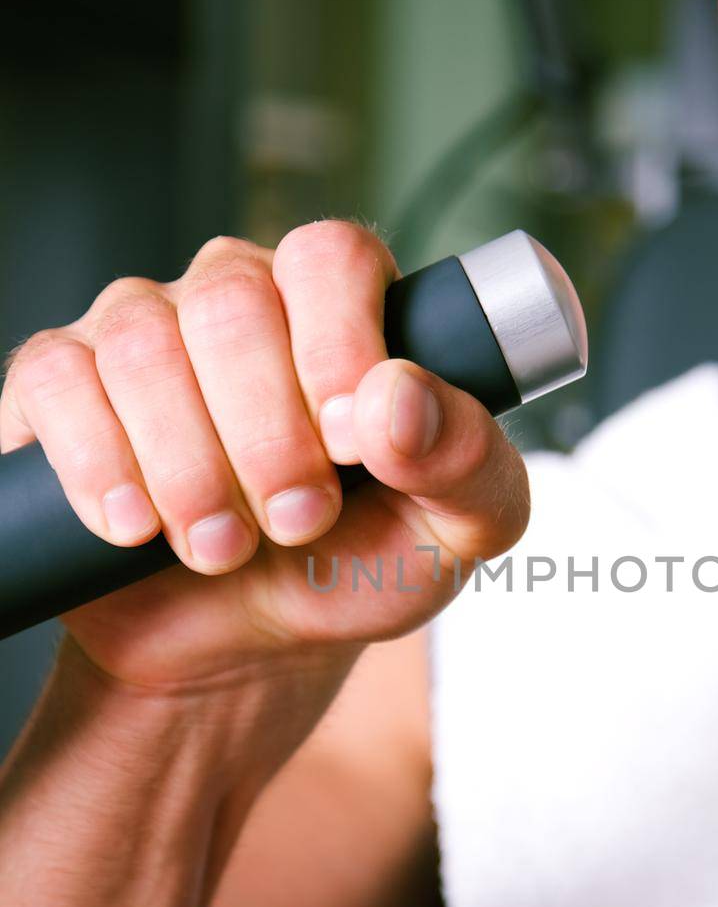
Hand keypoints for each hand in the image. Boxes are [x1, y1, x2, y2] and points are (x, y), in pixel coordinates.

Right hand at [0, 222, 529, 690]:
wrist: (245, 649)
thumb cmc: (351, 569)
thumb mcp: (452, 536)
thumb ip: (468, 464)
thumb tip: (402, 401)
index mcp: (340, 309)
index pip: (332, 257)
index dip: (338, 343)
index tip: (348, 445)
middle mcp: (237, 298)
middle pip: (232, 301)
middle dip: (267, 435)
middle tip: (296, 523)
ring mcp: (142, 333)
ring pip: (143, 344)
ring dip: (190, 468)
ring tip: (222, 547)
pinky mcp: (61, 386)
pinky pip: (60, 383)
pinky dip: (100, 465)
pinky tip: (136, 526)